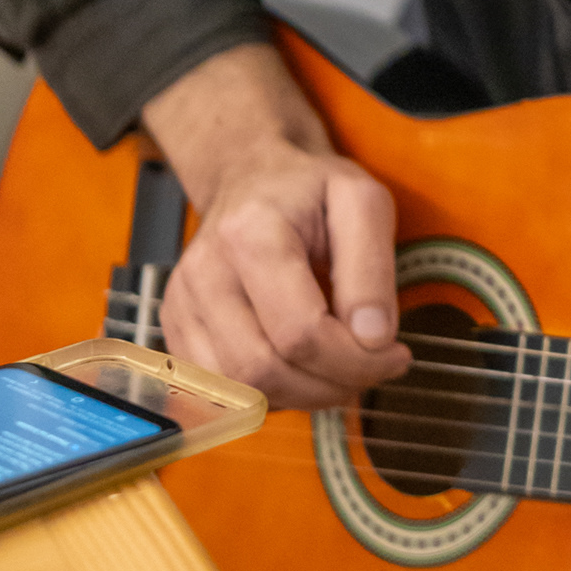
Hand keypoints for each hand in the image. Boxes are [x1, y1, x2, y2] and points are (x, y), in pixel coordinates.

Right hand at [142, 44, 409, 411]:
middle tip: (372, 368)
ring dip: (302, 395)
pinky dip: (270, 393)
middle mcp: (205, 272)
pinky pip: (220, 391)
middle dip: (331, 384)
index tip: (393, 353)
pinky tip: (302, 369)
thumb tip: (372, 337)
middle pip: (265, 368)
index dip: (355, 359)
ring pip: (240, 389)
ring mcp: (183, 303)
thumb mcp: (363, 203)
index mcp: (250, 233)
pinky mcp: (176, 328)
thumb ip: (373, 268)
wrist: (253, 176)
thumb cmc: (309, 192)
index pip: (300, 332)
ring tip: (340, 368)